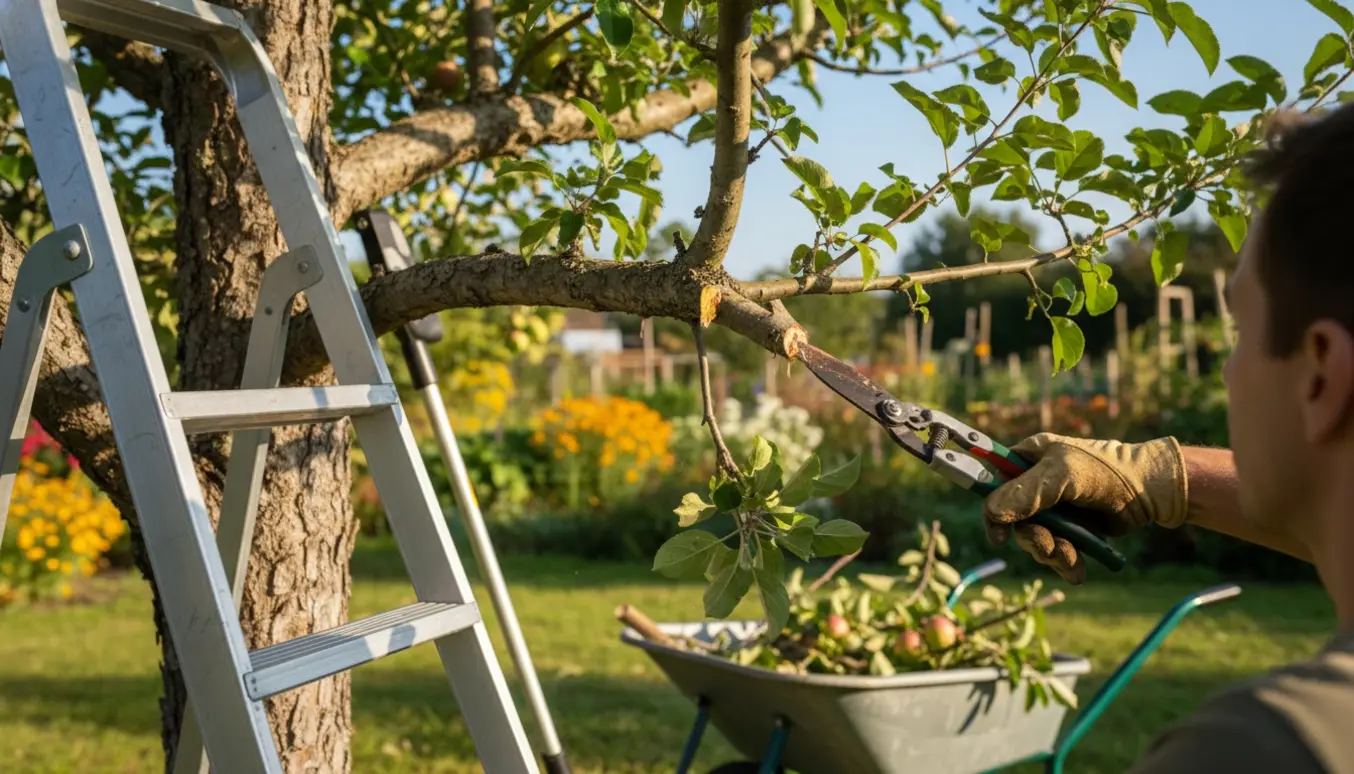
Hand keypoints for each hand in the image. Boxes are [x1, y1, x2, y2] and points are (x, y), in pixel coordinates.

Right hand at [982, 433, 1189, 583]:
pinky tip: (1077, 569)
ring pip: (1035, 539)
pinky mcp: (1071, 528)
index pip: (994, 483)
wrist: (1152, 492)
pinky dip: (1065, 563)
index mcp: (1029, 459)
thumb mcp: (1061, 476)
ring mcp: (1054, 508)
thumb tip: (991, 514)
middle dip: (1033, 539)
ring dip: (1051, 554)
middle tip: (1050, 547)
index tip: (998, 534)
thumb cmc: (1107, 471)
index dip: (993, 508)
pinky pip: (1055, 551)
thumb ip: (1025, 493)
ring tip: (1071, 559)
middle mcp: (1037, 484)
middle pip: (1014, 520)